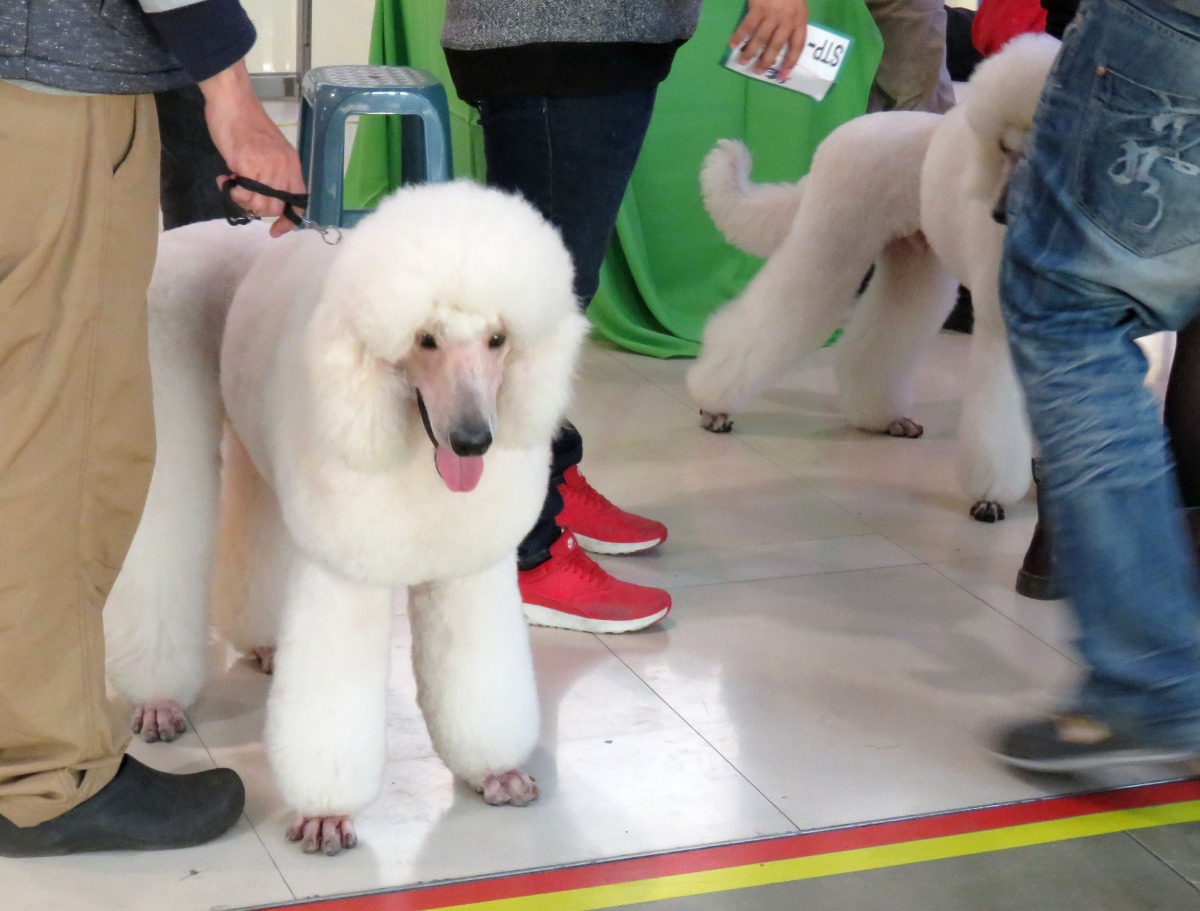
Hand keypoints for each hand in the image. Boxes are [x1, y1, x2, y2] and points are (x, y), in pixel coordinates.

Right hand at [199, 60, 305, 236]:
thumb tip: (262, 196)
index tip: (276, 232)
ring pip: (258, 204)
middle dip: (255, 208)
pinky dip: (230, 190)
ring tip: (230, 182)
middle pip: (273, 208)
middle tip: (240, 193)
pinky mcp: (247, 164)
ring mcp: (266, 166)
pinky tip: (224, 177)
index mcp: (292, 164)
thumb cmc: (247, 123)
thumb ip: (271, 173)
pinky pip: (241, 192)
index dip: (289, 221)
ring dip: (241, 199)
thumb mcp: (270, 150)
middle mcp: (283, 168)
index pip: (298, 201)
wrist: (233, 101)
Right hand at [731, 0, 808, 78]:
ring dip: (750, 52)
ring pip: (760, 39)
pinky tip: (732, 44)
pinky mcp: (758, 7)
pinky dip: (739, 36)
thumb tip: (780, 41)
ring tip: (742, 61)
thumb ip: (791, 20)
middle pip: (776, 46)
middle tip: (757, 71)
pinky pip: (747, 26)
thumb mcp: (796, 4)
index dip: (790, 61)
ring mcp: (772, 13)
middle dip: (766, 61)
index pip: (797, 45)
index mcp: (800, 18)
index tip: (783, 74)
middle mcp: (787, 19)